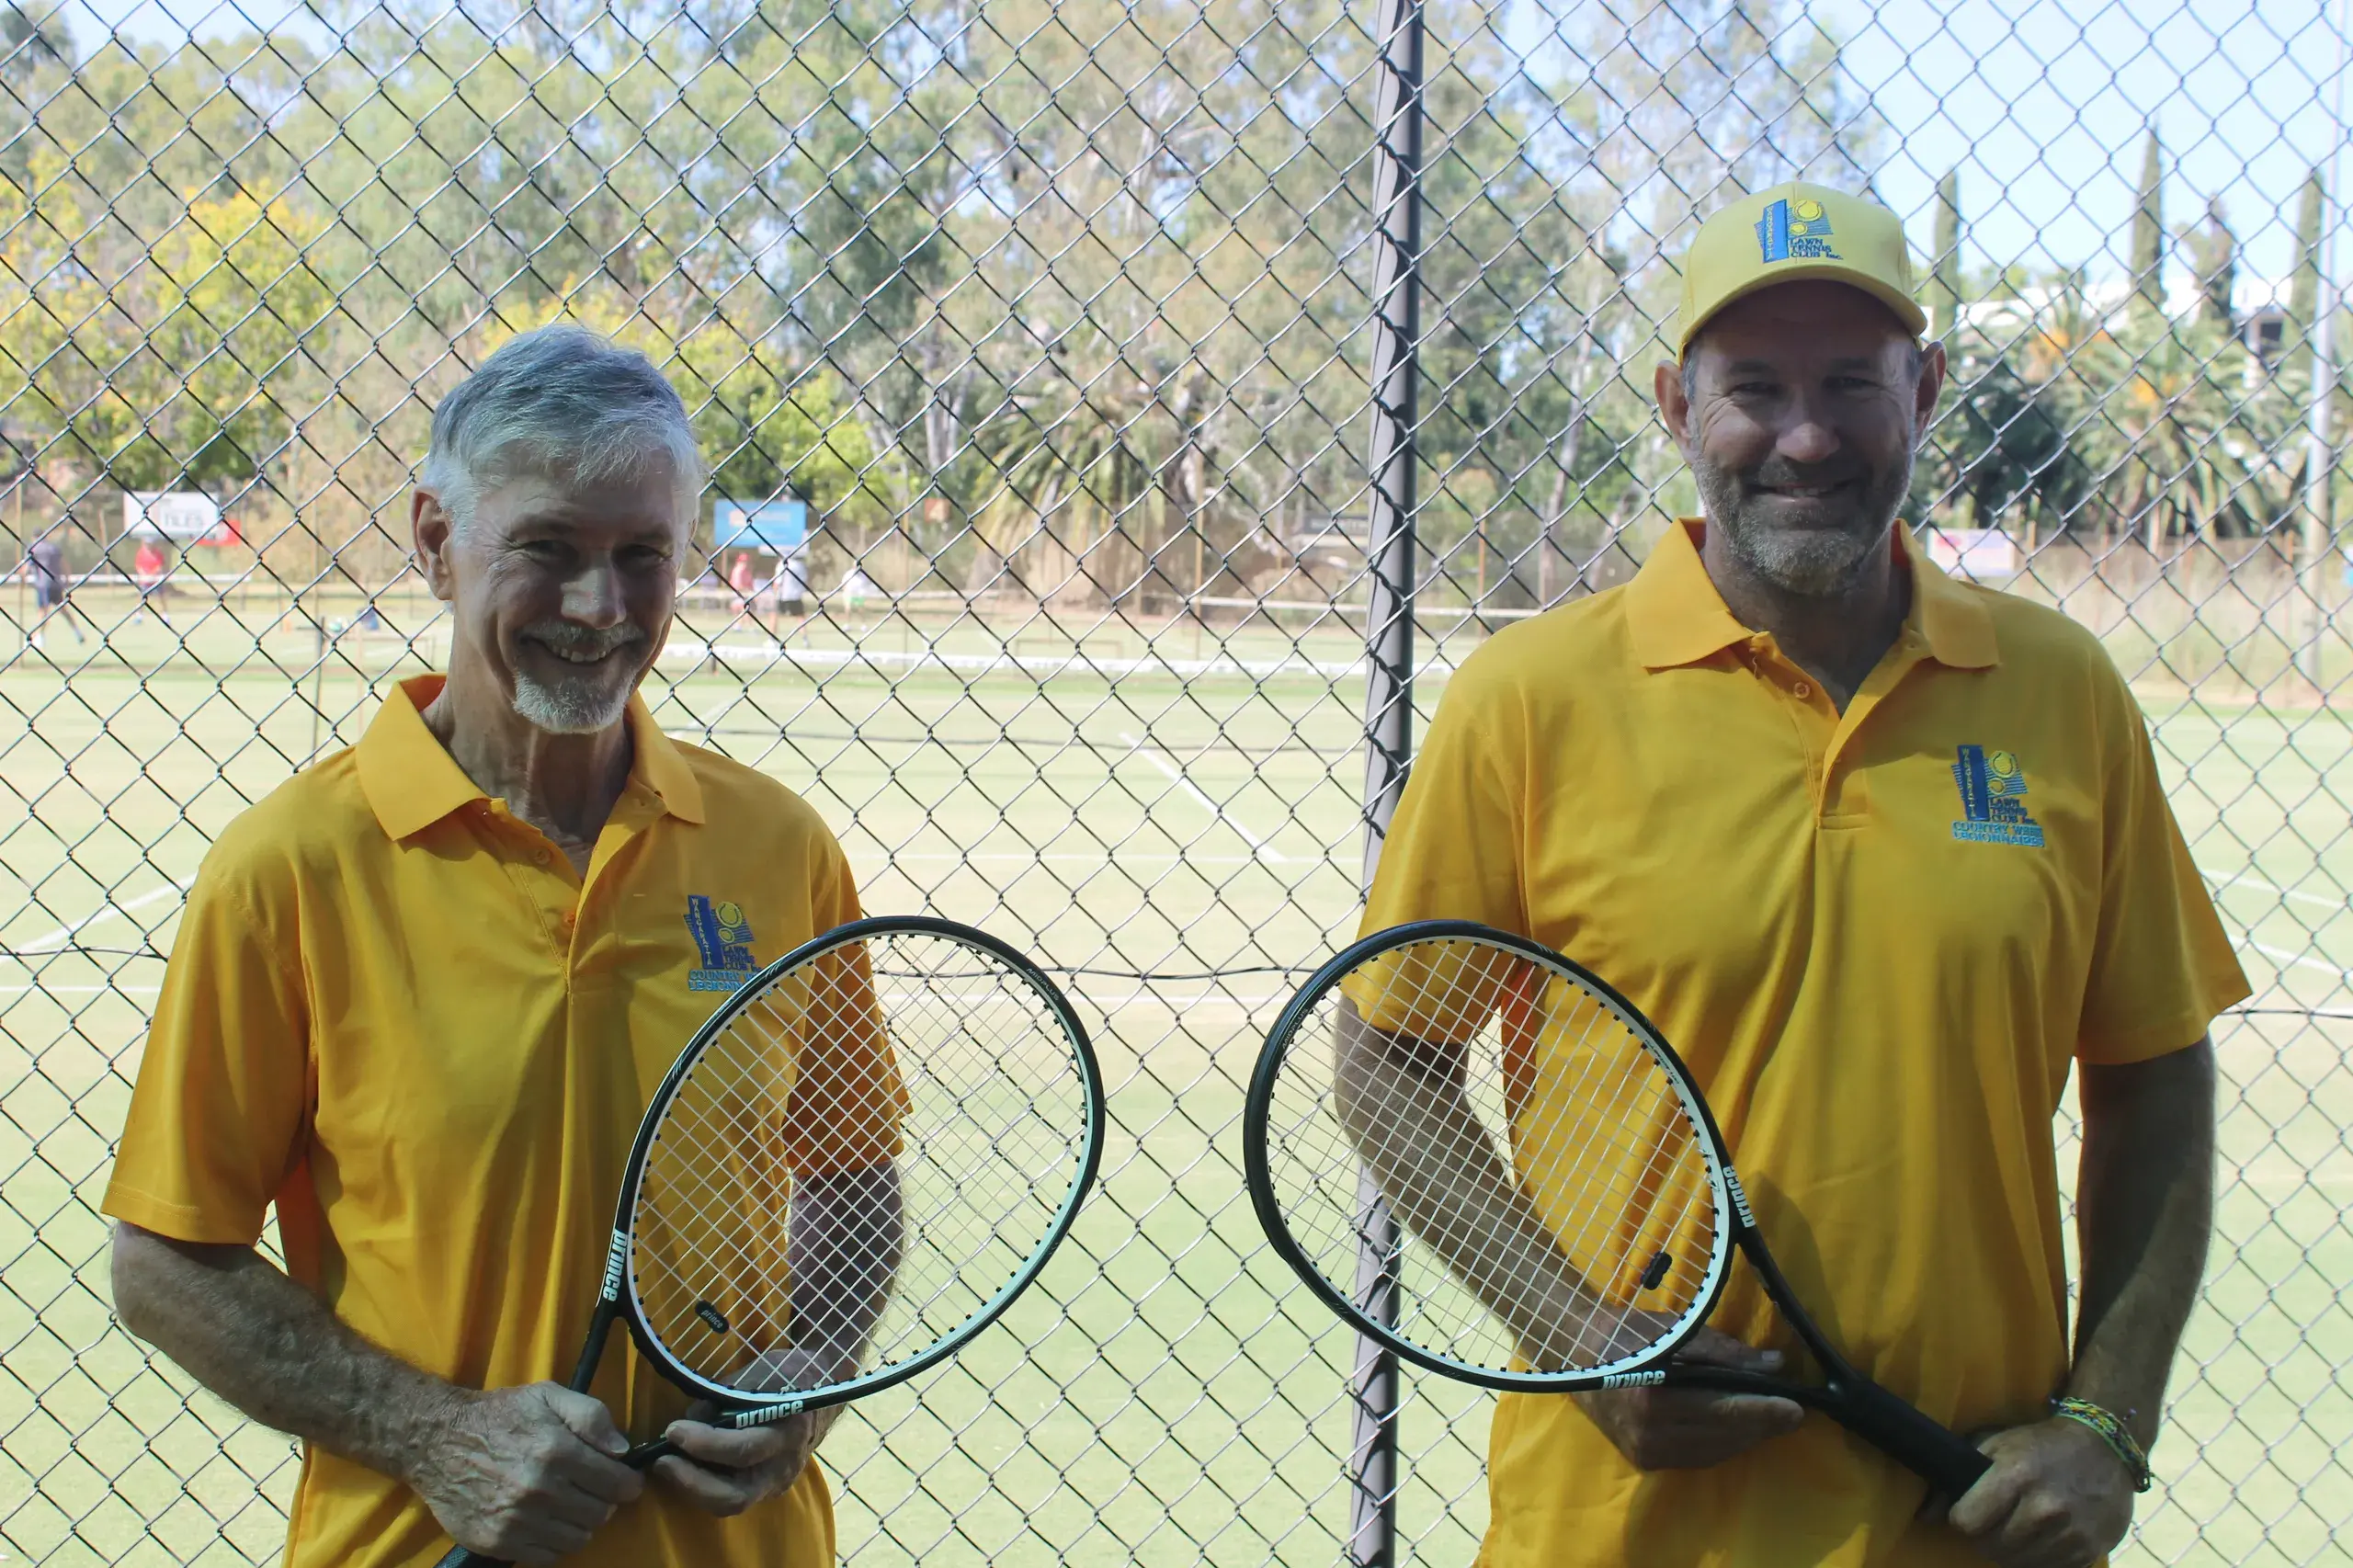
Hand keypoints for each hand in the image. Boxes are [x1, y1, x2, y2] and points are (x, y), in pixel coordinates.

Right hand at [408, 1383, 642, 1565]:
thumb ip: (591, 1416)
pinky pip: (547, 1556)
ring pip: (577, 1538)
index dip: (627, 1483)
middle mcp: (539, 1490)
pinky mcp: (497, 1542)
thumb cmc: (499, 1415)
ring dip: (579, 1523)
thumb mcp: (548, 1395)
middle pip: (600, 1514)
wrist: (438, 1441)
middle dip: (604, 1502)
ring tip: (567, 1505)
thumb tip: (621, 1450)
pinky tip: (546, 1522)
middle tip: (591, 1490)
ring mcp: (517, 1521)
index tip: (625, 1482)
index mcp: (556, 1451)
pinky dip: (554, 1542)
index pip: (616, 1483)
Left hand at [652, 1347, 844, 1518]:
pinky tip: (685, 1470)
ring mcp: (778, 1483)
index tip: (673, 1430)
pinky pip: (732, 1497)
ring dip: (692, 1489)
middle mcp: (785, 1465)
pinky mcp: (768, 1490)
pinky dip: (704, 1488)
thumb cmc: (787, 1375)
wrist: (823, 1392)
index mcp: (789, 1429)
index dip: (703, 1443)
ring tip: (667, 1467)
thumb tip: (689, 1420)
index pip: (743, 1449)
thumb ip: (725, 1397)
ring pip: (731, 1503)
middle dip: (692, 1482)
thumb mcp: (758, 1373)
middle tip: (662, 1461)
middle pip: (735, 1494)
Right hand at [1570, 1326, 1804, 1470]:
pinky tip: (1738, 1429)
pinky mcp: (1644, 1460)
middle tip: (1794, 1413)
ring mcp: (1645, 1452)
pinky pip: (1696, 1457)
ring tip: (1771, 1420)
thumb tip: (1773, 1364)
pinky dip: (1722, 1444)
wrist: (1574, 1353)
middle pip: (1722, 1436)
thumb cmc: (1626, 1334)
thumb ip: (1724, 1351)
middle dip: (1762, 1425)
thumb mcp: (1675, 1331)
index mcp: (1653, 1397)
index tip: (1797, 1409)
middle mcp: (1649, 1433)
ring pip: (1713, 1452)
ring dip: (1746, 1437)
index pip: (1722, 1410)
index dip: (1763, 1411)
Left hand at [1941, 1418, 2135, 1567]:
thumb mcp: (1995, 1445)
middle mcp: (2044, 1507)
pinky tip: (2043, 1536)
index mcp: (2016, 1474)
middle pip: (1990, 1547)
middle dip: (1985, 1536)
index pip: (1967, 1521)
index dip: (1962, 1518)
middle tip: (1996, 1520)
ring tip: (2019, 1527)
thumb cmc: (2040, 1444)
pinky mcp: (2089, 1551)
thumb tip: (1925, 1516)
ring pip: (2016, 1563)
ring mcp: (2070, 1533)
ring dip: (2011, 1550)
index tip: (1969, 1511)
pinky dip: (2038, 1558)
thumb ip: (1958, 1477)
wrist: (2105, 1447)